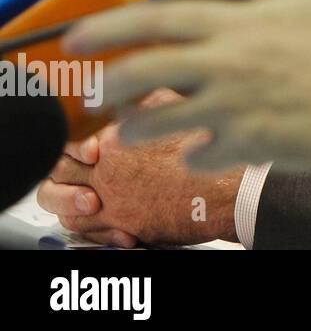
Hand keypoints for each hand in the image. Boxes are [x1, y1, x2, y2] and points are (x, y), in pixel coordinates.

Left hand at [36, 89, 240, 246]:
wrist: (231, 190)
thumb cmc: (215, 151)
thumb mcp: (182, 105)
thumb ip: (150, 102)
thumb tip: (134, 102)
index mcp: (117, 138)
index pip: (74, 141)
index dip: (80, 148)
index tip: (91, 151)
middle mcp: (107, 168)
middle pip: (59, 170)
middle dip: (64, 172)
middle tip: (77, 174)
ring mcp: (111, 199)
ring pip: (62, 203)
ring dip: (68, 201)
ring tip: (88, 199)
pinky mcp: (122, 224)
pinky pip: (82, 229)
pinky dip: (88, 225)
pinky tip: (106, 219)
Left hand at [67, 0, 310, 187]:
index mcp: (234, 23)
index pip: (152, 21)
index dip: (106, 29)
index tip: (76, 39)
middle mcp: (226, 63)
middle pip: (140, 74)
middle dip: (110, 87)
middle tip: (103, 94)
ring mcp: (232, 106)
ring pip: (155, 123)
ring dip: (140, 129)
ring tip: (143, 127)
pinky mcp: (244, 144)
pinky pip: (194, 155)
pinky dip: (194, 154)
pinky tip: (206, 146)